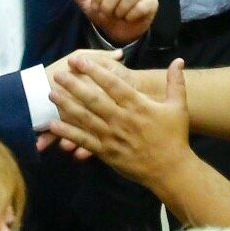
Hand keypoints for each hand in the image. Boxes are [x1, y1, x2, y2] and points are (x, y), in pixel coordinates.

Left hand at [45, 54, 190, 185]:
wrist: (170, 170)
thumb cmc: (174, 137)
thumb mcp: (178, 107)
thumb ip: (176, 82)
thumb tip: (178, 60)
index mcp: (138, 106)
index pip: (113, 84)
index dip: (94, 71)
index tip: (79, 60)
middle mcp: (122, 119)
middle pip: (94, 99)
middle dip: (74, 85)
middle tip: (57, 74)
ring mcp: (112, 137)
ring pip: (85, 118)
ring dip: (66, 106)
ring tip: (50, 94)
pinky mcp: (106, 152)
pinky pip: (84, 141)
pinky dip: (67, 133)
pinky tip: (53, 125)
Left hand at [62, 0, 156, 43]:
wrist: (117, 29)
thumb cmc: (102, 10)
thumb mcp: (86, 1)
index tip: (96, 5)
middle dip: (109, 4)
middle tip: (106, 13)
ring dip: (119, 11)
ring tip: (117, 15)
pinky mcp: (152, 2)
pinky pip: (142, 6)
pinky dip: (131, 16)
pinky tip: (128, 18)